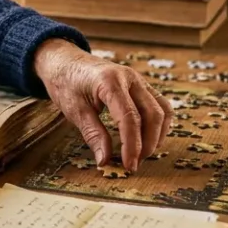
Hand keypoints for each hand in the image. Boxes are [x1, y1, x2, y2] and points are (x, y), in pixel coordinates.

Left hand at [34, 40, 171, 172]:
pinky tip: (149, 138)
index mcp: (110, 82)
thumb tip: (105, 161)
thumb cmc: (66, 83)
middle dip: (147, 143)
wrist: (65, 61)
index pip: (129, 118)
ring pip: (161, 110)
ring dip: (157, 135)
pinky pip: (160, 105)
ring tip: (142, 154)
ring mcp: (138, 80)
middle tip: (135, 164)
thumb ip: (93, 135)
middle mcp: (130, 78)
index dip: (132, 145)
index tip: (129, 165)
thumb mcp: (74, 111)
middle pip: (152, 114)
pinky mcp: (141, 85)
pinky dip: (159, 124)